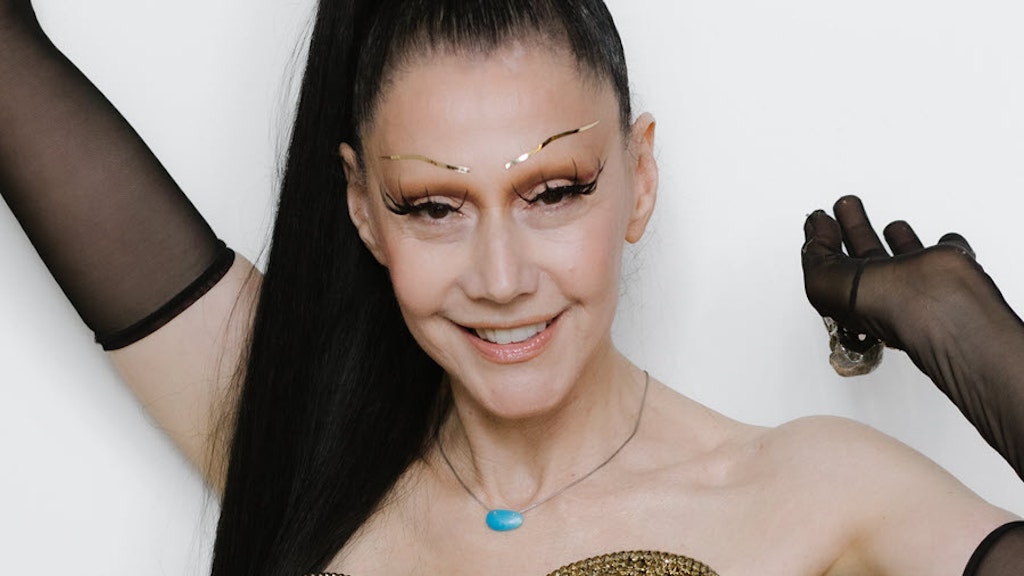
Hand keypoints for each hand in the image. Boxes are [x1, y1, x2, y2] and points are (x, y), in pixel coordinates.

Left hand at [802, 195, 995, 354]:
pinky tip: (944, 238)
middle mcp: (887, 289)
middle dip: (854, 228)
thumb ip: (816, 253)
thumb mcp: (825, 280)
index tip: (821, 219)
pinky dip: (947, 243)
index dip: (824, 242)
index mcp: (855, 295)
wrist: (940, 307)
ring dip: (896, 236)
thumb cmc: (884, 305)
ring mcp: (921, 278)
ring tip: (890, 223)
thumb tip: (818, 227)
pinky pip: (950, 250)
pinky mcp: (952, 266)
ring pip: (905, 253)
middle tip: (846, 205)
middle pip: (866, 255)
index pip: (835, 265)